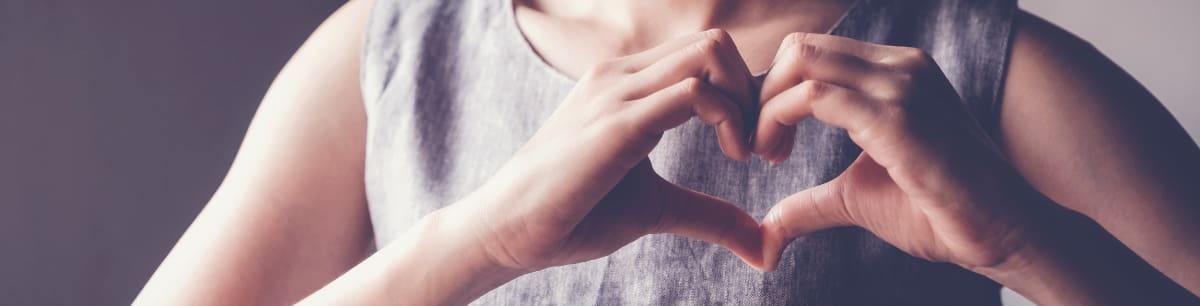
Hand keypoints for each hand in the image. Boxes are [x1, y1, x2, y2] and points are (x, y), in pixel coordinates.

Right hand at [448, 29, 765, 274]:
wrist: (507, 229)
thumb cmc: (573, 213)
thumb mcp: (657, 208)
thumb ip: (710, 214)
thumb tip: (765, 245)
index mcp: (627, 83)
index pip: (705, 54)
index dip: (745, 95)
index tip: (756, 149)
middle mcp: (622, 74)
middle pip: (715, 42)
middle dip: (755, 92)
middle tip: (762, 149)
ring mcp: (618, 92)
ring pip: (710, 53)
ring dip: (747, 102)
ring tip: (748, 153)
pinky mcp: (618, 122)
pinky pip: (693, 92)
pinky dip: (730, 119)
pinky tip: (733, 157)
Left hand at [754, 33, 1045, 271]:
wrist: (1005, 232)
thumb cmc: (939, 212)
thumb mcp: (858, 196)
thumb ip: (812, 201)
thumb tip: (768, 228)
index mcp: (895, 72)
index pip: (812, 52)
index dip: (775, 92)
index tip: (768, 142)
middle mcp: (900, 66)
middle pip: (799, 47)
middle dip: (763, 94)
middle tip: (763, 147)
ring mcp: (902, 86)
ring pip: (801, 62)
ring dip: (766, 109)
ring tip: (770, 154)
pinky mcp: (898, 118)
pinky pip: (816, 97)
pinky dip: (778, 120)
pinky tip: (780, 158)